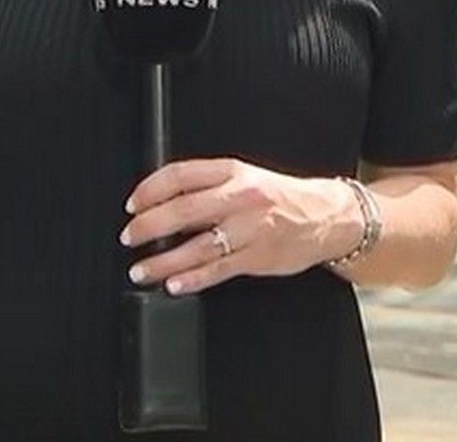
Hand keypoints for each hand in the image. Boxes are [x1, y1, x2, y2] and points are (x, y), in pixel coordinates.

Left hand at [118, 158, 360, 295]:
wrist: (328, 216)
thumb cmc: (280, 198)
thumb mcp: (245, 177)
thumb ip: (207, 185)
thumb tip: (160, 202)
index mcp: (233, 172)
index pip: (181, 175)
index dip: (150, 190)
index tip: (132, 204)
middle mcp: (240, 198)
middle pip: (184, 209)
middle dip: (149, 226)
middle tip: (129, 237)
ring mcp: (250, 229)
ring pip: (197, 246)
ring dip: (163, 260)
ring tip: (141, 269)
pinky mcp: (258, 257)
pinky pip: (218, 270)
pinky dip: (192, 279)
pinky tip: (173, 284)